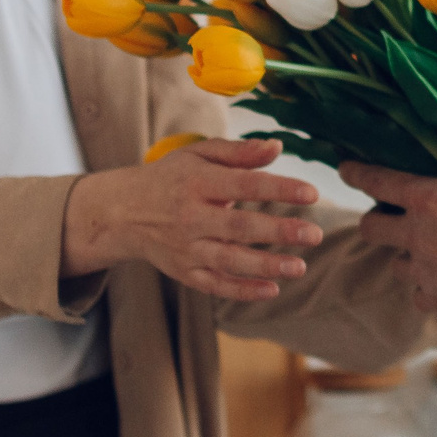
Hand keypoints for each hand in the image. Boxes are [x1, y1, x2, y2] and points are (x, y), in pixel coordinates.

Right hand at [63, 138, 324, 301]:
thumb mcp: (199, 155)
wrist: (121, 212)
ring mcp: (186, 248)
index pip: (244, 185)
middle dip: (278, 232)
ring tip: (299, 267)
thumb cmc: (170, 177)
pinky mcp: (183, 272)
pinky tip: (271, 290)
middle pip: (239, 227)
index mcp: (197, 182)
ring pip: (228, 261)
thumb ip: (239, 152)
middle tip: (315, 234)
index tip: (311, 193)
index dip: (279, 189)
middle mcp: (190, 217)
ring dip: (265, 266)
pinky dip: (241, 291)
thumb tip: (278, 146)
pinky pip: (214, 285)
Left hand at [343, 113, 436, 340]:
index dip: (358, 172)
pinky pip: (419, 296)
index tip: (343, 168)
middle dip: (373, 221)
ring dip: (403, 257)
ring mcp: (424, 271)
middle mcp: (417, 236)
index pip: (380, 180)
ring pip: (394, 265)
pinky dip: (426, 290)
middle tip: (383, 218)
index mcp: (429, 201)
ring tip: (419, 252)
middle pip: (371, 228)